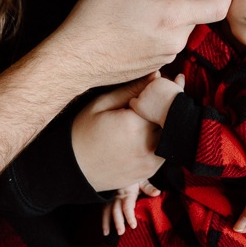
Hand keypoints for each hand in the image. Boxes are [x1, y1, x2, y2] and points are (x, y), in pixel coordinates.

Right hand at [45, 0, 231, 91]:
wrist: (74, 60)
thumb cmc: (92, 19)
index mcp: (170, 17)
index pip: (217, 6)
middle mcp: (175, 41)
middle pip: (191, 11)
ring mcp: (167, 56)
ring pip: (178, 26)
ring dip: (163, 14)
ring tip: (131, 12)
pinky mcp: (158, 66)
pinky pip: (168, 41)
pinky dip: (156, 30)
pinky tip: (130, 29)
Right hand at [71, 76, 165, 191]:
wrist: (71, 169)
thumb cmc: (82, 132)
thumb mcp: (101, 104)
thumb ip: (131, 89)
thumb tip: (157, 75)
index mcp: (134, 126)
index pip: (165, 102)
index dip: (170, 89)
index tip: (174, 78)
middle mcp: (146, 147)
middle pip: (173, 120)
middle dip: (173, 104)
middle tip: (172, 89)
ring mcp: (149, 162)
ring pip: (173, 136)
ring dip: (170, 121)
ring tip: (160, 108)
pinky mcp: (149, 171)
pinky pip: (166, 150)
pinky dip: (164, 137)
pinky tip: (153, 126)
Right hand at [101, 180, 160, 235]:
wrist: (123, 168)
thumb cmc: (135, 176)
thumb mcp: (142, 180)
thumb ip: (148, 188)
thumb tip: (157, 193)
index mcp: (127, 191)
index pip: (127, 205)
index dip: (129, 216)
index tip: (133, 226)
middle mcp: (118, 195)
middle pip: (115, 210)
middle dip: (117, 222)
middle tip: (120, 232)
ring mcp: (111, 197)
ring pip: (106, 210)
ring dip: (106, 222)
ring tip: (106, 233)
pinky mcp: (107, 199)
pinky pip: (103, 209)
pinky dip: (102, 218)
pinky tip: (103, 229)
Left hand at [129, 73, 184, 126]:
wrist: (175, 112)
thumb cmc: (178, 103)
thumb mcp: (180, 90)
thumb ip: (178, 81)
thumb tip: (180, 75)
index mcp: (158, 81)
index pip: (152, 84)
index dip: (154, 91)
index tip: (158, 98)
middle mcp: (149, 85)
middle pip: (145, 90)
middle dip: (148, 96)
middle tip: (153, 104)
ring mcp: (143, 94)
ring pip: (139, 96)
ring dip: (142, 101)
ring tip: (149, 108)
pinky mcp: (139, 103)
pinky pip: (132, 103)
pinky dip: (135, 105)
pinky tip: (140, 110)